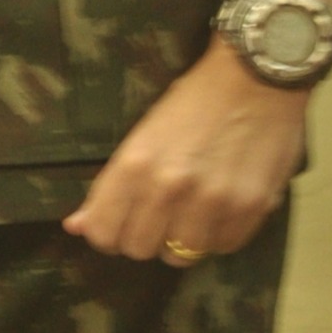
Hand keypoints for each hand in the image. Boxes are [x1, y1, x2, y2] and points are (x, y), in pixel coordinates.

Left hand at [62, 44, 305, 263]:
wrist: (256, 77)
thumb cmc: (195, 100)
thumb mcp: (143, 135)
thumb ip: (110, 187)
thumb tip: (75, 226)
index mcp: (135, 165)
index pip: (102, 233)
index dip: (107, 233)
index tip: (118, 223)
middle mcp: (169, 188)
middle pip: (139, 249)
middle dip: (144, 236)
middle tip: (157, 215)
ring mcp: (212, 202)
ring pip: (180, 255)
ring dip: (182, 239)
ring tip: (191, 212)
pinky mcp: (250, 208)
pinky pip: (222, 247)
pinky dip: (217, 236)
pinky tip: (219, 210)